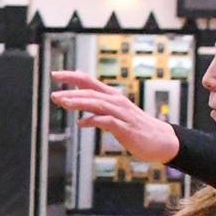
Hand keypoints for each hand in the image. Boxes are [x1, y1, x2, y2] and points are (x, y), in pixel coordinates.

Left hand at [50, 71, 180, 163]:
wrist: (161, 141)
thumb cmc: (137, 129)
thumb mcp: (117, 118)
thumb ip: (100, 115)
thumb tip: (83, 121)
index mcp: (113, 97)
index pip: (89, 82)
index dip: (72, 77)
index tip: (55, 75)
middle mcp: (116, 101)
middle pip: (90, 91)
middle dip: (71, 92)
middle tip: (54, 95)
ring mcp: (121, 114)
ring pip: (97, 103)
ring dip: (79, 102)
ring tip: (63, 104)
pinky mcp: (125, 128)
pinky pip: (106, 122)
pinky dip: (93, 121)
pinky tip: (81, 124)